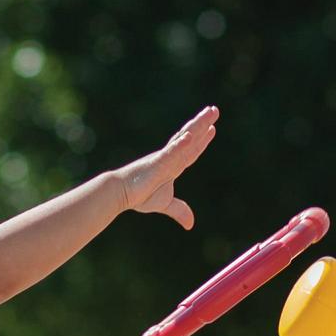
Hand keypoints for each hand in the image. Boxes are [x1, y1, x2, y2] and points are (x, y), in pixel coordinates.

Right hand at [117, 106, 219, 229]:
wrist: (121, 193)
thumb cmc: (140, 195)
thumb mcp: (165, 203)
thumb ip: (179, 210)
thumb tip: (191, 225)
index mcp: (173, 166)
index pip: (191, 151)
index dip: (202, 141)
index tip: (212, 128)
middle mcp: (170, 158)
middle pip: (191, 138)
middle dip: (203, 124)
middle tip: (214, 110)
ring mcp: (165, 158)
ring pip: (184, 139)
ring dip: (197, 126)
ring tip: (209, 113)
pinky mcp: (157, 162)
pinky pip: (171, 152)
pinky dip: (181, 145)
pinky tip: (190, 136)